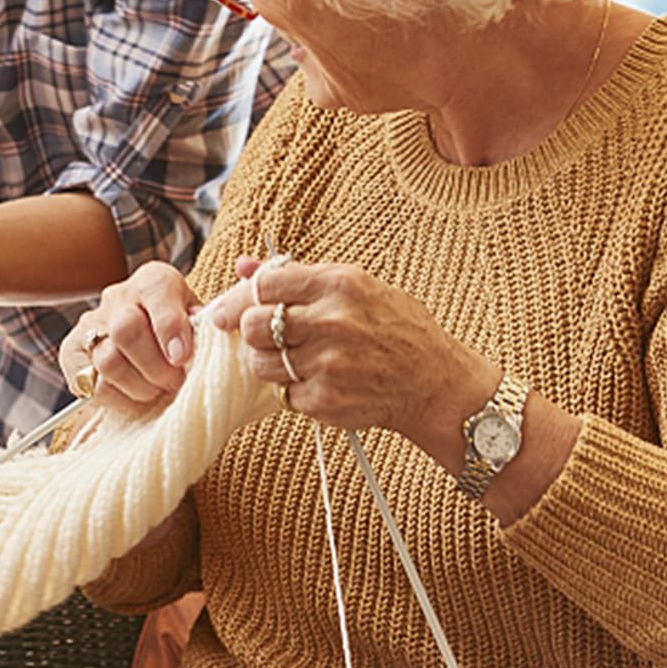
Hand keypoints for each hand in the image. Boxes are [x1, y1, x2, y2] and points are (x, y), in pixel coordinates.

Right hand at [59, 262, 199, 410]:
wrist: (149, 344)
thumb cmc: (182, 335)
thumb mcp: (199, 323)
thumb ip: (204, 326)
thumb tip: (208, 336)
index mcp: (152, 281)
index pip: (156, 291)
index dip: (169, 326)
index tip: (182, 356)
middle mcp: (118, 298)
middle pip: (126, 328)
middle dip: (155, 365)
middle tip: (174, 383)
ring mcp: (90, 325)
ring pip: (108, 360)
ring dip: (139, 386)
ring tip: (157, 391)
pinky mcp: (72, 354)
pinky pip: (93, 385)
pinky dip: (120, 400)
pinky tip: (136, 397)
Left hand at [209, 255, 497, 450]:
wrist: (434, 383)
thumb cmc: (395, 329)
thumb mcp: (356, 287)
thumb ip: (297, 277)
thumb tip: (243, 266)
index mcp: (340, 284)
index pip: (265, 284)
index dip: (242, 297)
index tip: (231, 310)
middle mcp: (333, 322)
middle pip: (253, 325)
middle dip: (253, 333)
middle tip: (269, 338)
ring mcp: (329, 364)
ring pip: (260, 364)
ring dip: (270, 364)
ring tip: (299, 361)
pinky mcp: (326, 401)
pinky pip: (284, 394)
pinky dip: (294, 391)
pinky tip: (322, 382)